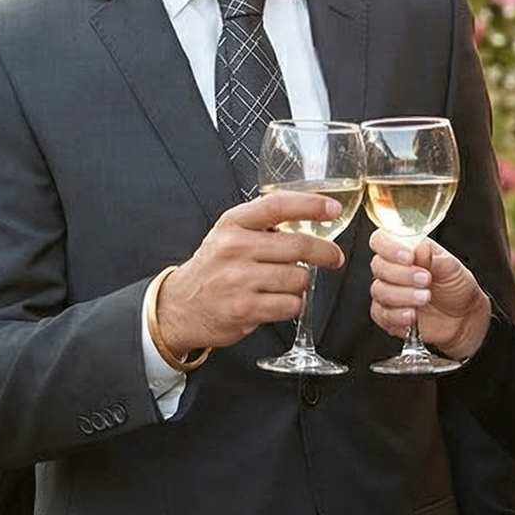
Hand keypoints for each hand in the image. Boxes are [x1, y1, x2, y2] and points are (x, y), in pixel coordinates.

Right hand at [151, 189, 349, 355]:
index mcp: (232, 223)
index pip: (277, 206)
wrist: (181, 306)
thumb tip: (310, 218)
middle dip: (325, 252)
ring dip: (302, 283)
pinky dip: (293, 304)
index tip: (333, 209)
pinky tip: (278, 301)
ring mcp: (239, 279)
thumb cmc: (212, 269)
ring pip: (299, 278)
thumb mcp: (228, 234)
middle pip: (298, 246)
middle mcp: (234, 248)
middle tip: (334, 257)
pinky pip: (291, 305)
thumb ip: (262, 224)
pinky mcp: (245, 308)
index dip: (311, 205)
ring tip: (286, 284)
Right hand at [365, 232, 493, 360]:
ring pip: (379, 291)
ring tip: (425, 298)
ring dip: (402, 295)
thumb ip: (433, 258)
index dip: (389, 247)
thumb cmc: (456, 288)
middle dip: (402, 274)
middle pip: (378, 266)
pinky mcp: (387, 315)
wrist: (463, 318)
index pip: (381, 240)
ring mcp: (389, 292)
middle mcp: (393, 269)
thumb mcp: (451, 268)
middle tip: (426, 280)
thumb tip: (419, 247)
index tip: (409, 257)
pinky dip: (397, 315)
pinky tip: (413, 315)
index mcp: (405, 250)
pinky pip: (381, 314)